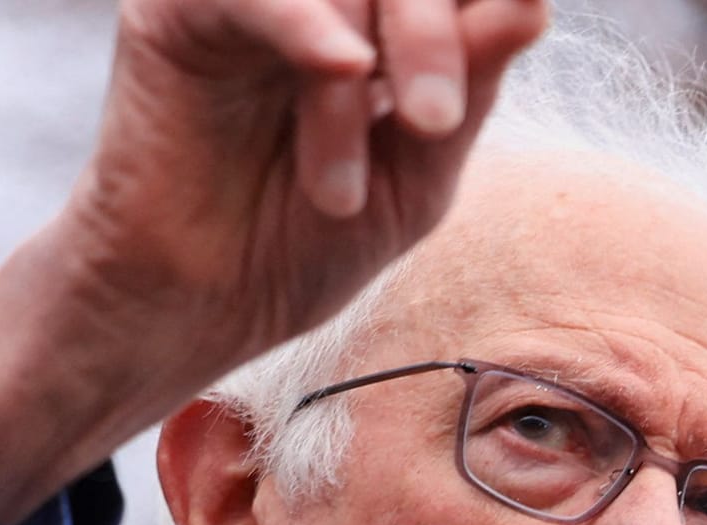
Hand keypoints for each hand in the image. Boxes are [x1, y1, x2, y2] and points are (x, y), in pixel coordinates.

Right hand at [79, 0, 549, 363]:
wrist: (194, 311)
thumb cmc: (301, 248)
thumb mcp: (416, 176)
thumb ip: (473, 83)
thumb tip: (531, 1)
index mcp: (380, 20)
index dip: (481, 5)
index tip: (472, 94)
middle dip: (432, 34)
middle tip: (435, 123)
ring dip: (360, 73)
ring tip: (342, 191)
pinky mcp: (175, 9)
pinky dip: (308, 25)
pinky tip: (341, 69)